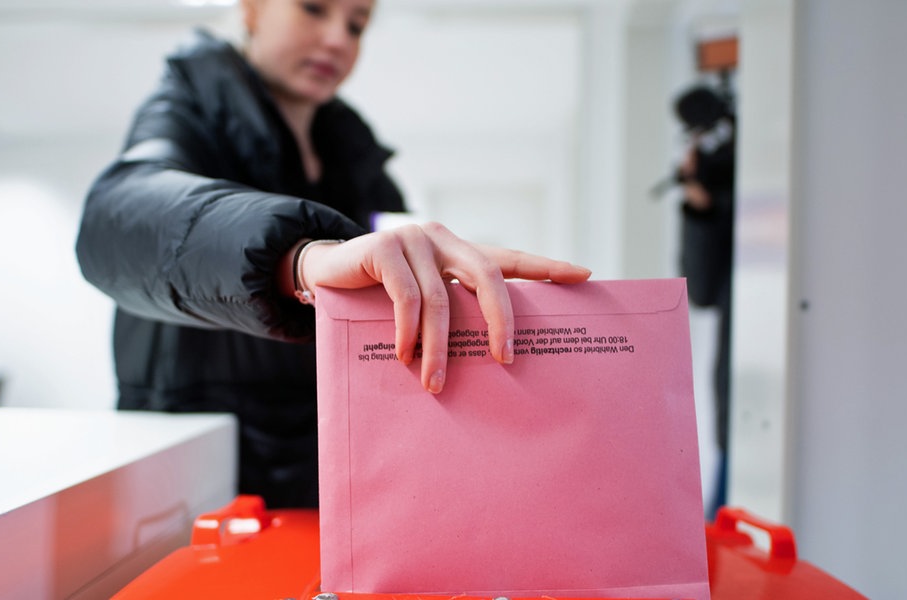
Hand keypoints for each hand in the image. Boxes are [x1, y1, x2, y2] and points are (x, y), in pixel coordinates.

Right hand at [291, 222, 590, 393]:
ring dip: (440, 348)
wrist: (322, 273)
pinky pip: (407, 296)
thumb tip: (486, 356)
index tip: (584, 276)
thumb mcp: (420, 301)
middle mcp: (442, 239)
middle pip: (489, 275)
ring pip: (442, 300)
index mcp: (459, 252)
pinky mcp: (384, 247)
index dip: (547, 266)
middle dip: (502, 319)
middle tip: (507, 360)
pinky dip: (408, 331)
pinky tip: (404, 356)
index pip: (511, 258)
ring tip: (436, 384)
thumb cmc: (378, 295)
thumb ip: (449, 311)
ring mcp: (413, 239)